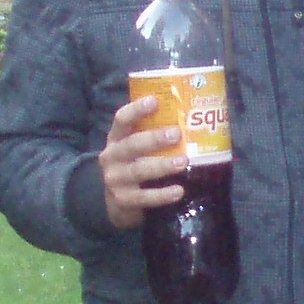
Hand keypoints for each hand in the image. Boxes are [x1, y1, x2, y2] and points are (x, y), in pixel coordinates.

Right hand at [98, 94, 186, 228]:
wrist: (116, 202)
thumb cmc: (134, 165)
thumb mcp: (136, 148)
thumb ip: (152, 133)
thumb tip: (191, 117)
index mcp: (116, 138)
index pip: (122, 119)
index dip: (136, 110)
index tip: (155, 101)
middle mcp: (112, 157)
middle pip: (132, 144)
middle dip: (154, 139)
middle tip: (177, 134)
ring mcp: (116, 179)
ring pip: (139, 170)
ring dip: (162, 165)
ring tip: (184, 161)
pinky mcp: (123, 200)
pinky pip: (144, 197)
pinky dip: (162, 194)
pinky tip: (179, 191)